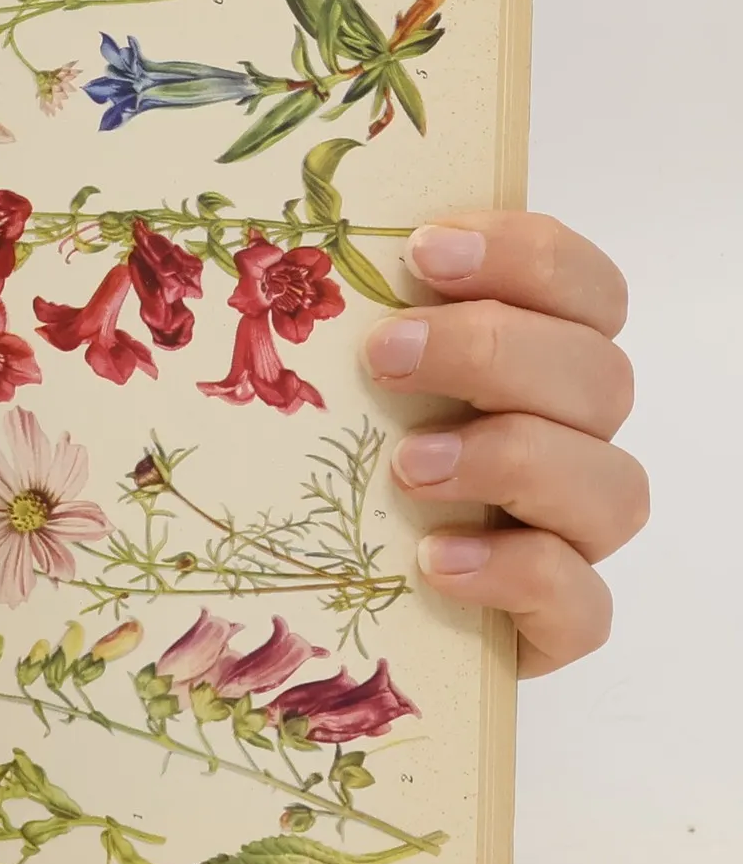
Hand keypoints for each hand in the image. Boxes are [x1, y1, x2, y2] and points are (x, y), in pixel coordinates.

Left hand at [363, 213, 645, 676]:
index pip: (584, 291)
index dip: (527, 257)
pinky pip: (582, 604)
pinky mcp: (553, 626)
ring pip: (613, 486)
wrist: (318, 609)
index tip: (424, 253)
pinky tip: (435, 561)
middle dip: (496, 351)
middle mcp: (569, 443)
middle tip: (385, 355)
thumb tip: (249, 237)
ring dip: (514, 460)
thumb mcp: (317, 388)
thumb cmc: (317, 475)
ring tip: (408, 468)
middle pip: (601, 376)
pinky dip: (516, 574)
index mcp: (534, 366)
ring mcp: (568, 537)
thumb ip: (325, 323)